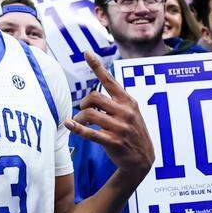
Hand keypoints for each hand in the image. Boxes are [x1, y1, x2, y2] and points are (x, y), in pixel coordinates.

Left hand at [64, 53, 153, 178]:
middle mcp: (125, 111)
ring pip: (89, 113)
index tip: (86, 52)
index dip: (96, 66)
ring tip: (79, 122)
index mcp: (128, 101)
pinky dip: (76, 128)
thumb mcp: (130, 113)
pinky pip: (90, 132)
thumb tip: (94, 93)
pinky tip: (68, 124)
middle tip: (83, 110)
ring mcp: (120, 127)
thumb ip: (116, 101)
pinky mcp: (113, 141)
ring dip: (79, 117)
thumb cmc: (132, 133)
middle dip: (83, 102)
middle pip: (94, 97)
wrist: (142, 160)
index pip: (109, 80)